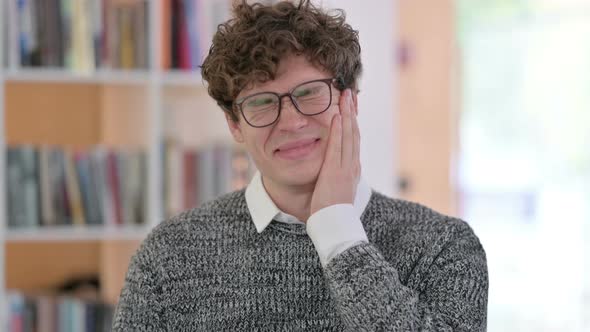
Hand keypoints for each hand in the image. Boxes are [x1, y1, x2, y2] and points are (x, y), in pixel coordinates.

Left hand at [310, 88, 360, 215]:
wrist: (335, 225)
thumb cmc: (332, 210)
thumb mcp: (336, 188)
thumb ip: (336, 174)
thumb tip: (334, 167)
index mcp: (352, 167)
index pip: (353, 138)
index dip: (352, 120)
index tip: (349, 104)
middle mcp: (352, 164)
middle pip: (353, 132)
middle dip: (351, 111)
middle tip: (348, 92)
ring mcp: (345, 167)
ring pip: (348, 135)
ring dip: (346, 114)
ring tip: (344, 96)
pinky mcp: (335, 172)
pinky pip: (337, 147)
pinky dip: (337, 131)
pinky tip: (336, 117)